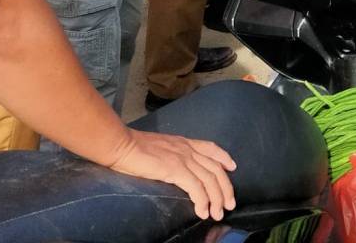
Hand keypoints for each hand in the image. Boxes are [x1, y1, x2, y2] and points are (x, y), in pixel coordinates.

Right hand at [109, 129, 236, 220]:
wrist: (123, 145)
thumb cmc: (135, 148)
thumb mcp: (161, 148)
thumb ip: (172, 155)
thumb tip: (175, 167)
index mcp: (184, 142)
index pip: (210, 148)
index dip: (223, 158)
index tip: (232, 167)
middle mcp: (187, 149)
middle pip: (215, 168)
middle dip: (225, 187)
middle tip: (230, 204)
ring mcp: (182, 158)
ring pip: (209, 179)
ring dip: (216, 198)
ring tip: (217, 213)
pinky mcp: (175, 169)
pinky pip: (195, 187)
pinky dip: (202, 200)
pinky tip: (202, 211)